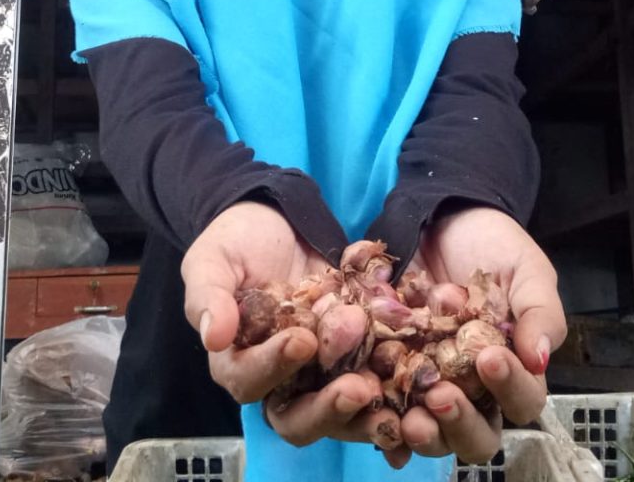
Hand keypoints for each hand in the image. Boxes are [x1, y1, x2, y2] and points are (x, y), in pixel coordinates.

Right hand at [181, 202, 404, 454]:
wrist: (279, 217)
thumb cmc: (236, 240)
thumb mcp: (213, 259)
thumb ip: (209, 296)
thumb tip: (213, 337)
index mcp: (238, 362)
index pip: (250, 381)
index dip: (274, 367)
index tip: (301, 340)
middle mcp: (281, 380)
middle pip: (299, 417)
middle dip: (329, 408)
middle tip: (358, 388)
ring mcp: (323, 373)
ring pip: (343, 412)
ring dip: (369, 413)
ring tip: (394, 398)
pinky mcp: (359, 358)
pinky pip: (381, 382)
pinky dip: (400, 388)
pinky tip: (424, 385)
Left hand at [396, 207, 564, 464]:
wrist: (442, 217)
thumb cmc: (494, 247)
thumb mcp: (527, 271)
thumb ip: (540, 312)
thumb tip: (540, 360)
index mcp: (512, 370)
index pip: (522, 400)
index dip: (509, 388)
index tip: (489, 358)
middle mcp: (471, 389)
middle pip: (475, 436)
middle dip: (459, 423)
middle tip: (441, 396)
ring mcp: (427, 384)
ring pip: (430, 431)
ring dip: (421, 430)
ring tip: (407, 416)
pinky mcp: (387, 372)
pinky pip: (382, 407)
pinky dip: (379, 418)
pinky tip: (373, 410)